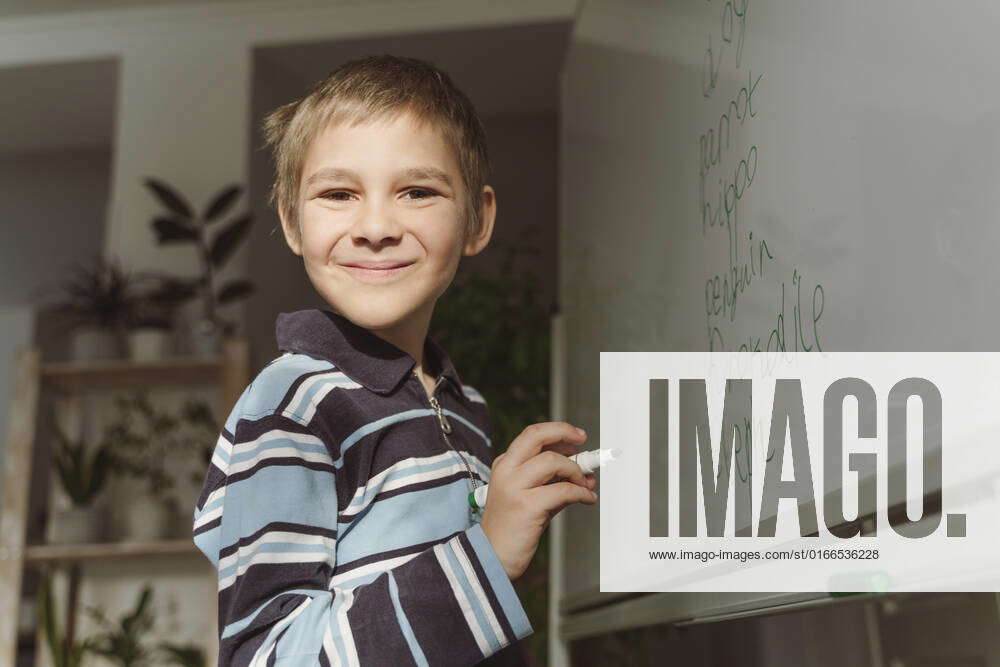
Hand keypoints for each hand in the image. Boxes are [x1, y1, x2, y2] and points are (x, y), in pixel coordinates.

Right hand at [479, 422, 597, 580]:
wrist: (492, 556)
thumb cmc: (511, 527)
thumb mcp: (528, 496)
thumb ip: (552, 482)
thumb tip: (582, 474)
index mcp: (505, 465)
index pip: (532, 435)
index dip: (558, 431)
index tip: (576, 436)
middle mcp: (507, 471)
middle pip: (537, 437)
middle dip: (565, 434)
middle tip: (583, 444)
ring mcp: (515, 487)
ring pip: (553, 461)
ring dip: (576, 471)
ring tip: (585, 484)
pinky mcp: (527, 506)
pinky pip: (563, 491)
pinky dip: (581, 492)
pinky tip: (587, 498)